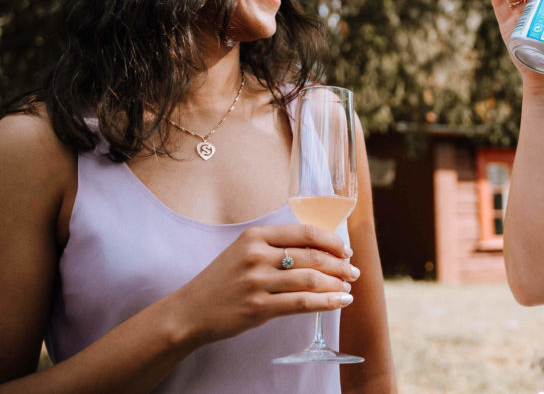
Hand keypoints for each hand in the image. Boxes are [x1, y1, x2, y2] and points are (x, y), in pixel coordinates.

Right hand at [170, 224, 359, 345]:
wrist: (190, 311)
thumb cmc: (222, 281)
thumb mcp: (244, 252)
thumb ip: (275, 247)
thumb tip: (320, 249)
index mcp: (255, 236)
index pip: (305, 232)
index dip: (331, 241)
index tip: (346, 250)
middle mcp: (256, 255)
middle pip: (312, 255)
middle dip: (339, 263)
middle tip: (353, 271)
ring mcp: (257, 281)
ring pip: (310, 278)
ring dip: (336, 283)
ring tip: (348, 287)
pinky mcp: (258, 307)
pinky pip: (302, 302)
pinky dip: (327, 302)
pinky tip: (340, 301)